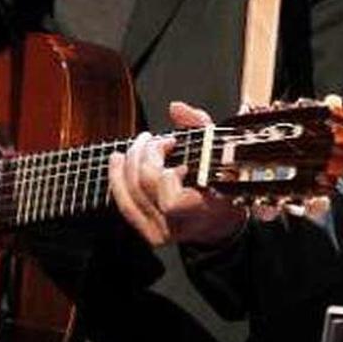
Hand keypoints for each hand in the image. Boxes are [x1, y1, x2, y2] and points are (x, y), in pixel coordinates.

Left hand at [108, 100, 247, 248]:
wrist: (220, 219)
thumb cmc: (224, 182)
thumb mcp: (220, 150)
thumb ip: (199, 125)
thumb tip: (175, 109)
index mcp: (202, 211)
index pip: (171, 200)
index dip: (167, 174)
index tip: (176, 151)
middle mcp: (178, 227)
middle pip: (144, 186)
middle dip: (145, 154)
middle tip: (154, 140)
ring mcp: (160, 232)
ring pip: (129, 194)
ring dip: (129, 161)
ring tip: (139, 144)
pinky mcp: (148, 232)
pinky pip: (124, 205)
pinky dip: (117, 178)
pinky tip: (118, 160)